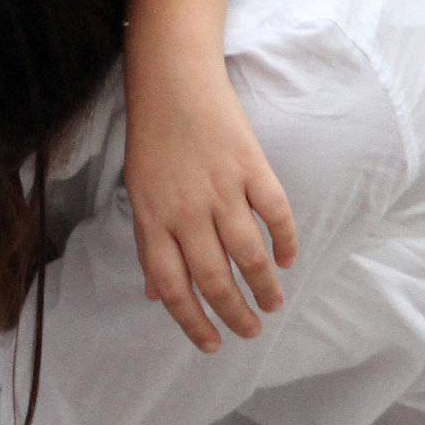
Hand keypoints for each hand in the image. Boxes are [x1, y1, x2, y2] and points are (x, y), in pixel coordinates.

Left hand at [123, 57, 295, 352]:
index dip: (193, 322)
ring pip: (248, 254)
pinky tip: (287, 260)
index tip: (212, 345)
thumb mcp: (137, 191)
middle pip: (214, 278)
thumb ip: (149, 242)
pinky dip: (285, 241)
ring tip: (273, 305)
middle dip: (234, 314)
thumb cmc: (152, 137)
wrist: (172, 79)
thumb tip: (156, 293)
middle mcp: (186, 209)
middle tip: (251, 332)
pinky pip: (275, 213)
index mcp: (152, 218)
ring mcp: (221, 188)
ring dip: (263, 287)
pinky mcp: (251, 166)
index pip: (172, 286)